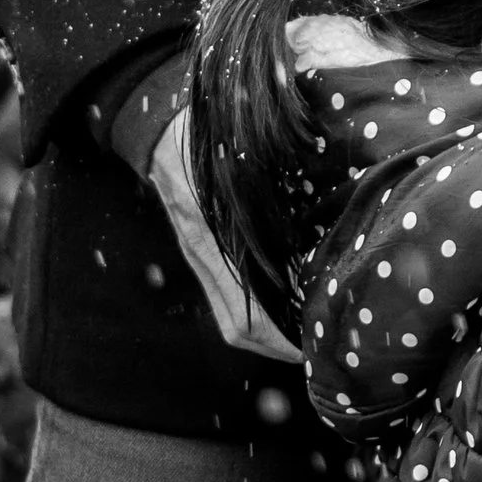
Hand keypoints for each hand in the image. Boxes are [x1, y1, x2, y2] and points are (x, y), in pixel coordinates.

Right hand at [147, 109, 302, 363]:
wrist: (157, 126)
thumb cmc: (210, 133)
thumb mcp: (243, 151)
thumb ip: (280, 172)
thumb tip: (324, 184)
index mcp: (213, 232)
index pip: (246, 310)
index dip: (279, 338)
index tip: (314, 348)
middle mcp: (203, 254)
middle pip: (237, 329)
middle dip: (278, 350)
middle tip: (319, 355)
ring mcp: (197, 257)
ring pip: (230, 321)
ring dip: (267, 338)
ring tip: (307, 340)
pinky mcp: (198, 253)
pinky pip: (224, 301)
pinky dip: (255, 316)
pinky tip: (284, 309)